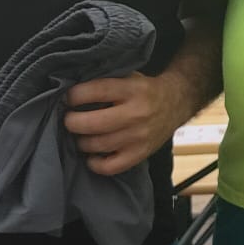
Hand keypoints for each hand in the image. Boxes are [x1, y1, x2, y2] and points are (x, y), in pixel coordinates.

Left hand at [63, 69, 197, 174]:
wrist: (176, 102)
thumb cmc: (144, 90)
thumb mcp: (129, 77)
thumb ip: (105, 82)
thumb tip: (70, 90)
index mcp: (133, 90)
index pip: (96, 91)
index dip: (75, 96)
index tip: (67, 98)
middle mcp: (137, 114)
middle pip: (93, 123)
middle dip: (72, 122)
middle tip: (69, 119)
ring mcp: (139, 137)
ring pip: (98, 145)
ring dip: (81, 141)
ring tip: (80, 135)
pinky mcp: (140, 154)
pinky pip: (110, 167)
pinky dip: (95, 163)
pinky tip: (91, 155)